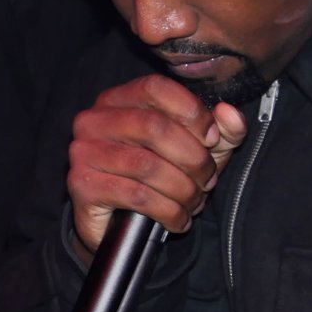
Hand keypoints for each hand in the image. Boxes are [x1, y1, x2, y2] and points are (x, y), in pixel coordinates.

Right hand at [68, 74, 249, 251]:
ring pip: (147, 165)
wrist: (118, 224)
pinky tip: (178, 220)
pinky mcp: (81, 185)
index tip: (212, 139)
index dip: (191, 111)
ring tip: (194, 202)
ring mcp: (83, 152)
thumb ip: (222, 131)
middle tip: (207, 180)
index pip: (155, 88)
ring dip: (183, 190)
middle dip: (193, 159)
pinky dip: (168, 212)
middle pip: (153, 126)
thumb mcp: (197, 150)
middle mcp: (93, 120)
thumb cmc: (158, 178)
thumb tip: (229, 114)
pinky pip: (137, 196)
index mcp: (118, 99)